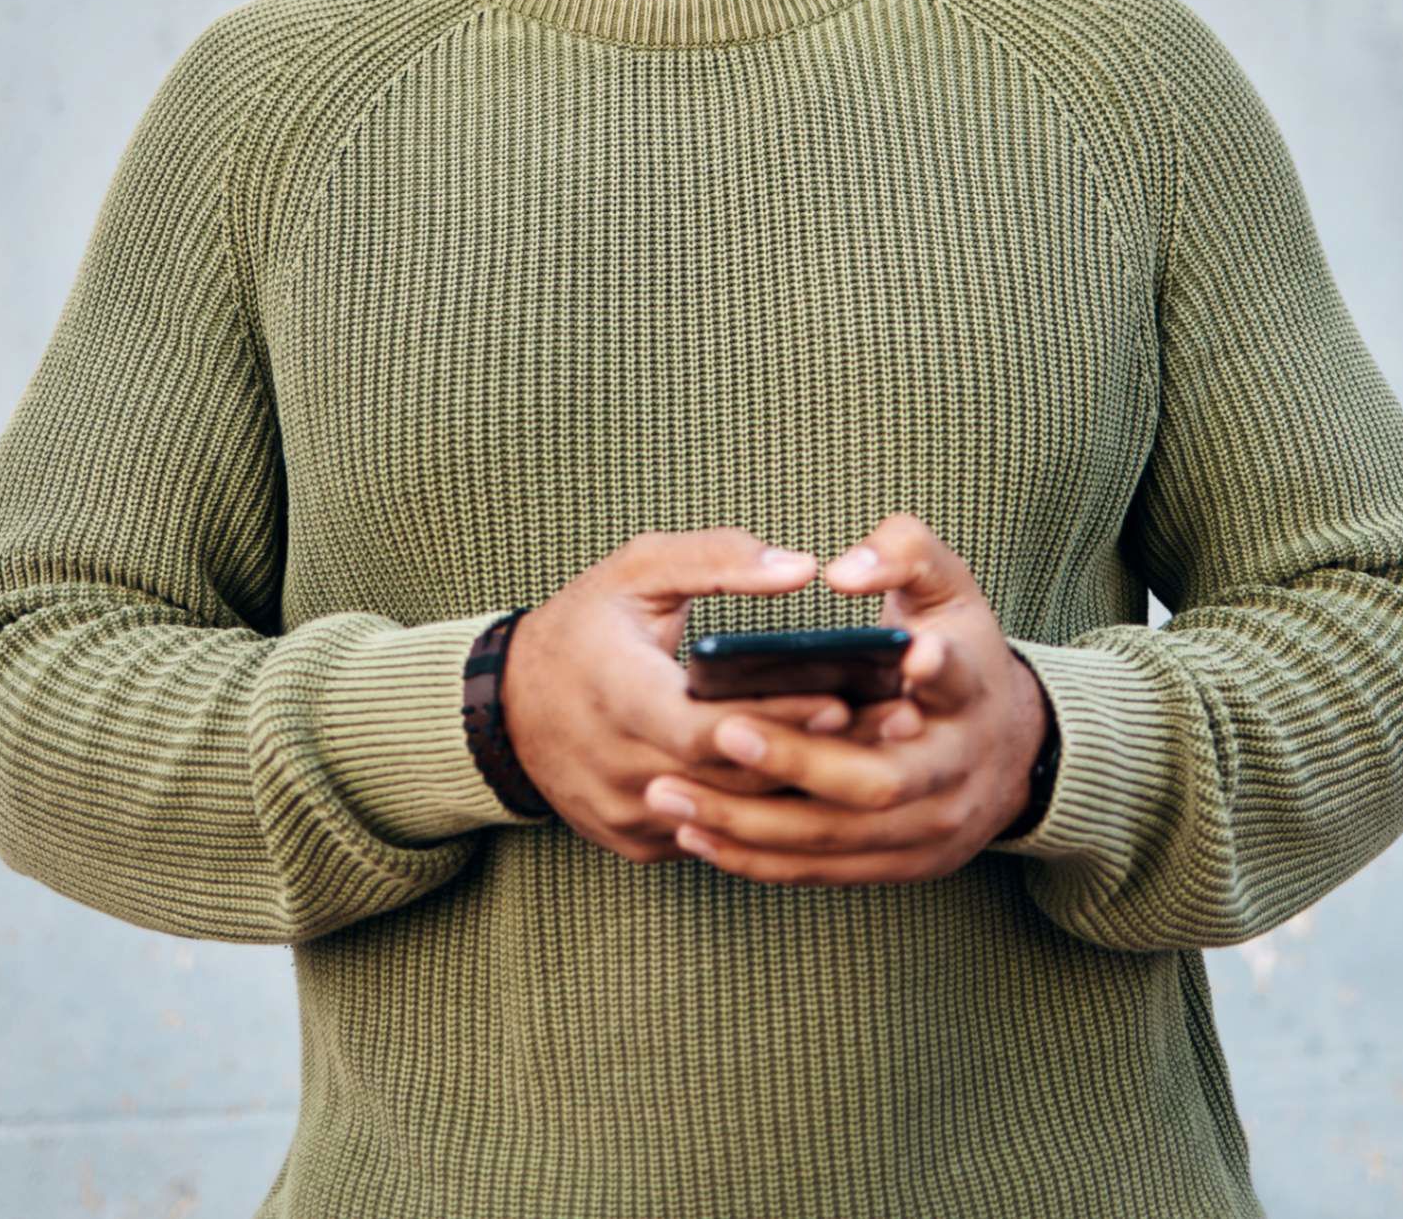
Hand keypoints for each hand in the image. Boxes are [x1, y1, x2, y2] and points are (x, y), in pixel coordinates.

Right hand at [502, 529, 866, 863]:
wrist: (504, 707)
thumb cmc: (584, 627)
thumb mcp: (636, 572)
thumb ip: (717, 560)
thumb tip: (803, 567)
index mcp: (616, 696)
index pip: (706, 728)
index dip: (776, 720)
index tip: (845, 699)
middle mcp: (619, 769)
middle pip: (736, 780)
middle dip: (820, 754)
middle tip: (897, 724)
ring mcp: (627, 815)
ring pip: (735, 817)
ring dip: (808, 787)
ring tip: (881, 750)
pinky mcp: (636, 842)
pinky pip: (715, 837)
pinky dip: (767, 812)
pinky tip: (825, 784)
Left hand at [639, 513, 1052, 884]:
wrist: (1009, 746)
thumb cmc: (951, 646)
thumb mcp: (947, 587)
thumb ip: (903, 553)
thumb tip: (843, 570)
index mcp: (971, 689)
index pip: (958, 676)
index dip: (937, 667)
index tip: (909, 652)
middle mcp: (960, 768)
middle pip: (880, 780)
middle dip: (797, 760)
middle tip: (720, 732)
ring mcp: (934, 826)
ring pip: (837, 835)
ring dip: (748, 821)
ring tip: (666, 793)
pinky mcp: (904, 864)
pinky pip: (823, 871)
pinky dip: (756, 858)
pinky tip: (693, 834)